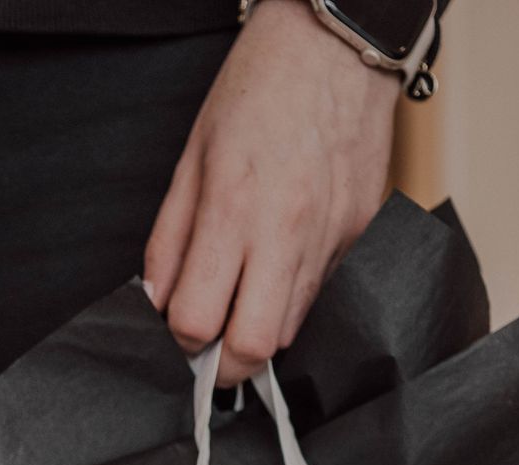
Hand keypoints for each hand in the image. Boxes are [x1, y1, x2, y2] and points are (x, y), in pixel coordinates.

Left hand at [143, 0, 396, 384]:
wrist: (336, 44)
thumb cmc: (258, 90)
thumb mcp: (190, 159)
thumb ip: (169, 241)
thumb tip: (158, 303)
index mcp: (233, 209)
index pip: (198, 321)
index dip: (179, 339)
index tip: (175, 330)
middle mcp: (287, 231)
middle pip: (254, 348)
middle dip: (223, 365)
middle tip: (206, 350)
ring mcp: (331, 236)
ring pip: (291, 329)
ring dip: (259, 331)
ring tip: (241, 300)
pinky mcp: (360, 233)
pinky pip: (321, 292)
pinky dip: (291, 298)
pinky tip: (277, 265)